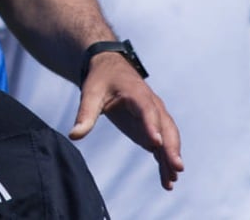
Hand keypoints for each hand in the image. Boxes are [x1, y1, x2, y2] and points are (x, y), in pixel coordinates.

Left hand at [70, 52, 183, 189]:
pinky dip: (166, 161)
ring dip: (171, 158)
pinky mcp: (152, 128)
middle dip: (171, 147)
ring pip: (169, 138)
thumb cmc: (101, 80)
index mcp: (137, 94)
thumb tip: (74, 135)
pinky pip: (162, 145)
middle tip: (176, 167)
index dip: (152, 126)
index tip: (156, 143)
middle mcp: (152, 105)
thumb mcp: (90, 93)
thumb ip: (85, 114)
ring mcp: (155, 117)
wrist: (111, 69)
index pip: (147, 110)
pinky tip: (168, 180)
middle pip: (165, 127)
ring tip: (171, 180)